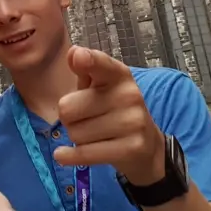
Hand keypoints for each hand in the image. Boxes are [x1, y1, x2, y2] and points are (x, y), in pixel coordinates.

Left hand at [53, 47, 164, 184]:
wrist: (146, 146)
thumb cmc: (113, 110)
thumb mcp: (99, 87)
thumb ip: (84, 70)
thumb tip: (74, 53)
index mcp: (118, 75)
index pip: (101, 63)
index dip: (88, 60)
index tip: (78, 57)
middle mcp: (128, 95)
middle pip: (68, 108)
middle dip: (68, 118)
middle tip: (84, 119)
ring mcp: (132, 122)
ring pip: (74, 133)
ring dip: (76, 137)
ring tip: (93, 135)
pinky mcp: (131, 148)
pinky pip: (85, 153)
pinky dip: (70, 156)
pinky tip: (64, 154)